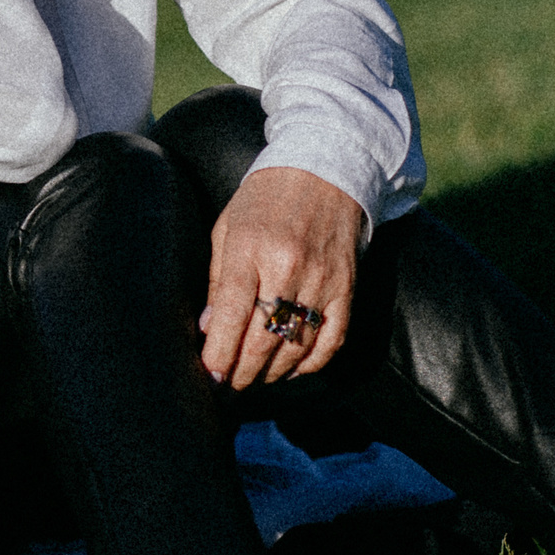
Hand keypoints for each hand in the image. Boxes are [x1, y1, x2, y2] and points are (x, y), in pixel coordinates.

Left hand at [198, 167, 365, 389]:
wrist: (325, 168)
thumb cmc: (265, 198)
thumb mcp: (227, 227)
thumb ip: (216, 279)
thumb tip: (208, 328)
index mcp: (250, 248)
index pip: (230, 313)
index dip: (219, 352)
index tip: (210, 376)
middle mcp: (288, 266)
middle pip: (262, 338)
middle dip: (242, 372)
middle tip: (229, 386)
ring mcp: (322, 279)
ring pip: (296, 346)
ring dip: (272, 372)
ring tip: (254, 378)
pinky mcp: (347, 288)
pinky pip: (331, 341)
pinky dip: (310, 363)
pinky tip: (292, 369)